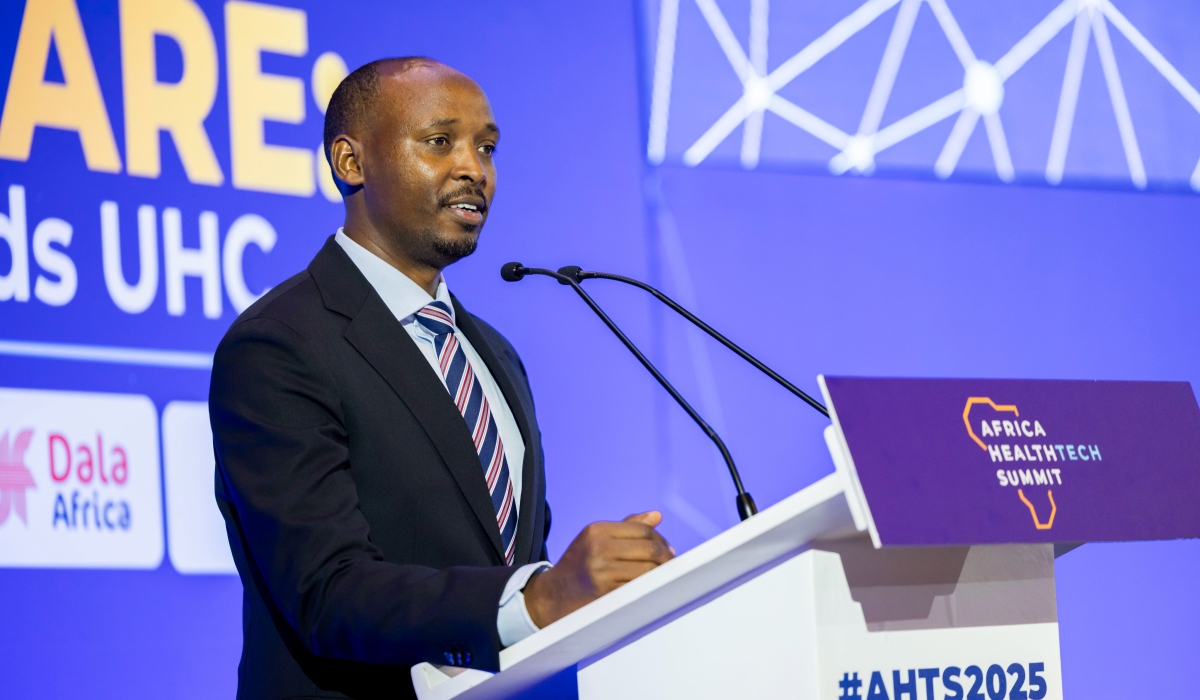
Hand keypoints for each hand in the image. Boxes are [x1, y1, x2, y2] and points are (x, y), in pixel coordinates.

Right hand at [522, 511, 673, 628]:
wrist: (553, 594)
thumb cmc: (579, 564)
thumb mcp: (596, 539)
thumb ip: (627, 527)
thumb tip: (657, 516)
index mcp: (597, 530)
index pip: (642, 530)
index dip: (661, 539)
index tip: (668, 550)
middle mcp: (598, 547)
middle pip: (649, 549)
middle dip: (666, 557)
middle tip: (672, 564)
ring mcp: (601, 571)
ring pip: (648, 570)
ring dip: (661, 574)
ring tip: (664, 576)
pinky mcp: (605, 592)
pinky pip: (638, 588)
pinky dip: (650, 587)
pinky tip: (652, 588)